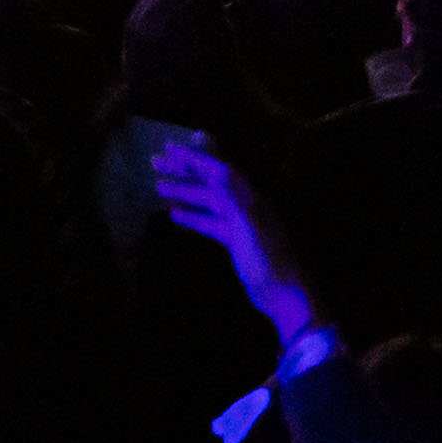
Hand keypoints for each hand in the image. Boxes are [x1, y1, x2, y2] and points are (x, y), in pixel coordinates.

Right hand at [144, 131, 319, 345]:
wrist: (286, 295)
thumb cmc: (270, 262)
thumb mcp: (251, 229)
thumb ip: (234, 199)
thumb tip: (218, 168)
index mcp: (250, 199)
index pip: (217, 169)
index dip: (193, 157)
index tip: (168, 147)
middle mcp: (245, 205)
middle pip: (210, 181)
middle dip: (184, 170)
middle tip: (155, 162)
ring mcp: (240, 223)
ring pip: (208, 201)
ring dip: (184, 192)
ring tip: (157, 186)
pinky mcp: (235, 241)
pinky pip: (210, 222)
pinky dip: (193, 217)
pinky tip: (174, 215)